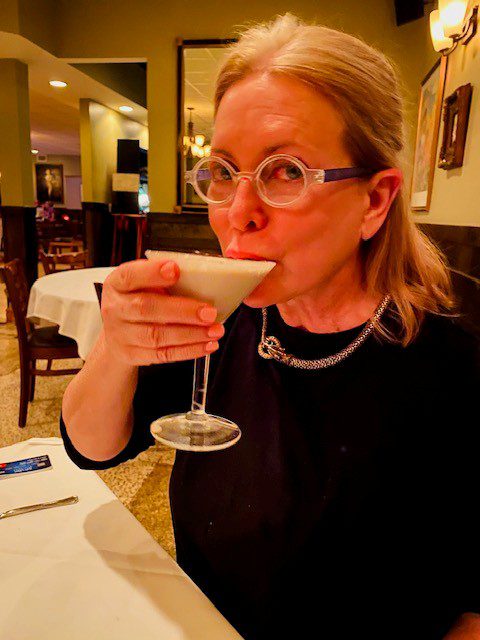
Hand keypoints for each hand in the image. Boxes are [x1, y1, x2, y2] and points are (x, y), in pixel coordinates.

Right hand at [100, 259, 223, 365]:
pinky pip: (162, 354)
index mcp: (117, 283)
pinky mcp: (132, 355)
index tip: (175, 270)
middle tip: (209, 312)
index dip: (152, 272)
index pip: (130, 275)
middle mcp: (115, 308)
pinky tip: (206, 344)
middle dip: (182, 311)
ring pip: (157, 336)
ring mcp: (121, 334)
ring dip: (191, 334)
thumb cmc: (137, 301)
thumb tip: (203, 278)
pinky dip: (188, 350)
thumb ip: (162, 278)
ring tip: (214, 330)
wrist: (117, 334)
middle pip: (146, 308)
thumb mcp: (142, 283)